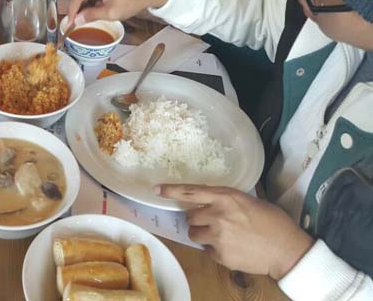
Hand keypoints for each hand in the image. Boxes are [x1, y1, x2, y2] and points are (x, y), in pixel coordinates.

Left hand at [157, 185, 314, 279]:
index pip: (191, 191)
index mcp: (226, 197)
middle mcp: (218, 215)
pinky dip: (216, 250)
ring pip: (194, 234)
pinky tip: (233, 248)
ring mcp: (218, 236)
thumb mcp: (249, 201)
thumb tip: (209, 200)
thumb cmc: (273, 222)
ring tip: (223, 235)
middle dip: (198, 218)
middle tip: (214, 221)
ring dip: (203, 234)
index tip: (156, 189)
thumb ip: (226, 200)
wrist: (287, 250)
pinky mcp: (220, 255)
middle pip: (189, 215)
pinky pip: (207, 250)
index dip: (171, 190)